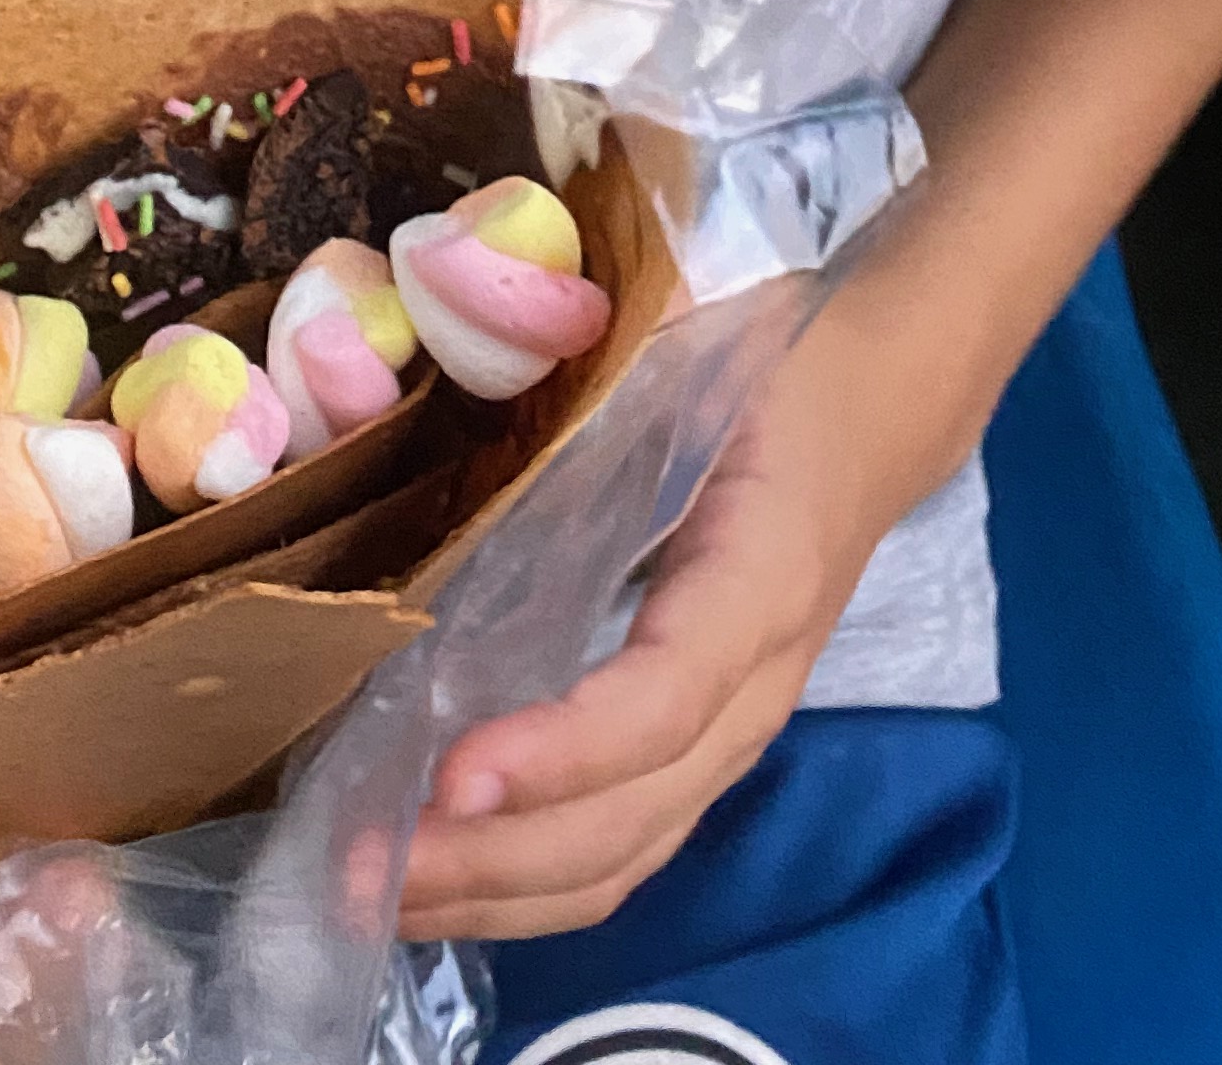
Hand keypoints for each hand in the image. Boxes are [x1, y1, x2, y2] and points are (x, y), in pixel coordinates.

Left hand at [394, 343, 892, 943]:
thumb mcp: (708, 346)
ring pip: (618, 860)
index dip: (562, 752)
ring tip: (362, 896)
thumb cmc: (774, 375)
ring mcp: (727, 740)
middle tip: (353, 868)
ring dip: (491, 896)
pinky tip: (427, 879)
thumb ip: (614, 354)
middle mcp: (752, 692)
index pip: (664, 701)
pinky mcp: (695, 757)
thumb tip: (501, 325)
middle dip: (489, 859)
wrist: (868, 416)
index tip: (451, 776)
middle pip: (628, 821)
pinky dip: (518, 887)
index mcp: (759, 583)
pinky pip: (616, 851)